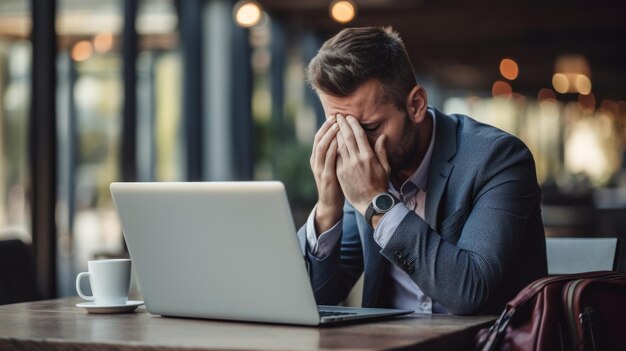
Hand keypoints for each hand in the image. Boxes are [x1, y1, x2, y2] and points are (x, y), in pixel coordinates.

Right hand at [310, 115, 342, 233]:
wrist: (330, 204)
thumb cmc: (335, 183)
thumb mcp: (333, 166)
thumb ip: (335, 152)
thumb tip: (341, 137)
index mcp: (317, 158)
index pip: (320, 137)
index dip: (326, 126)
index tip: (335, 116)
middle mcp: (316, 161)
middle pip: (319, 139)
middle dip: (327, 127)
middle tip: (336, 116)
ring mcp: (319, 169)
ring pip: (322, 147)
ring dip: (330, 135)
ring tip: (337, 125)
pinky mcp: (326, 177)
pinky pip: (328, 160)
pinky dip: (333, 149)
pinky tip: (339, 141)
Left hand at [335, 114, 390, 214]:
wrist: (370, 202)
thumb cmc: (380, 184)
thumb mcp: (385, 167)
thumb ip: (381, 151)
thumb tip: (382, 136)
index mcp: (369, 157)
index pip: (359, 136)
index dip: (353, 124)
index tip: (349, 117)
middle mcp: (357, 160)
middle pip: (347, 138)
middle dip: (342, 125)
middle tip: (338, 115)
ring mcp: (347, 167)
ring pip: (339, 146)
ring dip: (335, 134)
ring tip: (333, 124)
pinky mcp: (340, 173)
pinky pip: (335, 157)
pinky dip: (332, 147)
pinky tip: (330, 140)